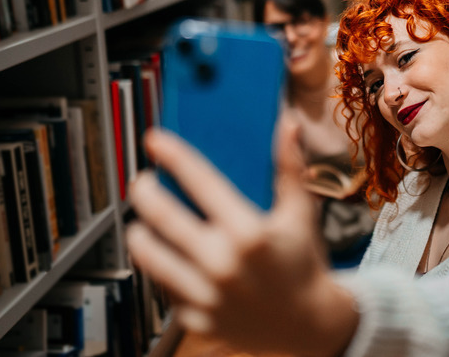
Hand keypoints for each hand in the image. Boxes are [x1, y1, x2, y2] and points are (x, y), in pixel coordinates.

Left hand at [126, 119, 358, 355]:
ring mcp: (207, 294)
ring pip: (151, 255)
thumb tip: (287, 125)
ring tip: (142, 221)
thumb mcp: (301, 213)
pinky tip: (165, 256)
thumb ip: (290, 168)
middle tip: (143, 182)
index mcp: (249, 233)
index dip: (174, 156)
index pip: (201, 183)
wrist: (308, 323)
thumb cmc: (303, 263)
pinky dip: (159, 268)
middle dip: (144, 192)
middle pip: (163, 216)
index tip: (155, 141)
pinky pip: (163, 288)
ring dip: (140, 232)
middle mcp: (224, 264)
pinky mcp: (197, 319)